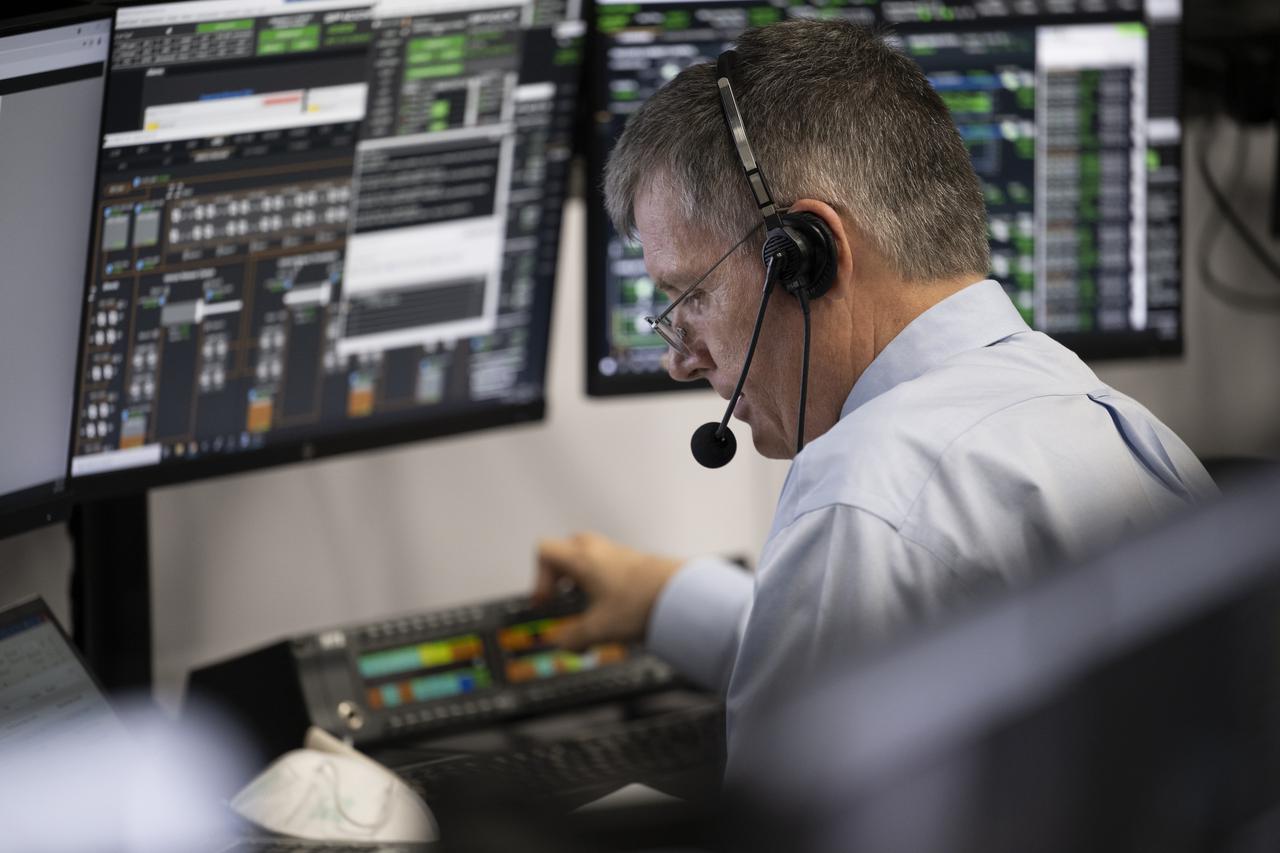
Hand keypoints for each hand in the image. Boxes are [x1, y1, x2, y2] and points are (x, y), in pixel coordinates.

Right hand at [533, 532, 682, 650]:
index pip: (544, 551)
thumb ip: (573, 638)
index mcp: (582, 559)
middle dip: (558, 577)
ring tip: (589, 606)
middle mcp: (599, 550)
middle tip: (562, 598)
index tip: (546, 601)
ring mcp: (619, 553)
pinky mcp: (635, 562)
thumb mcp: (599, 628)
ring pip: (588, 557)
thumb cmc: (643, 602)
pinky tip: (613, 606)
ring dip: (582, 579)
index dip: (538, 578)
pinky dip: (602, 581)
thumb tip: (561, 643)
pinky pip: (608, 565)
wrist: (683, 594)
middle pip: (565, 551)